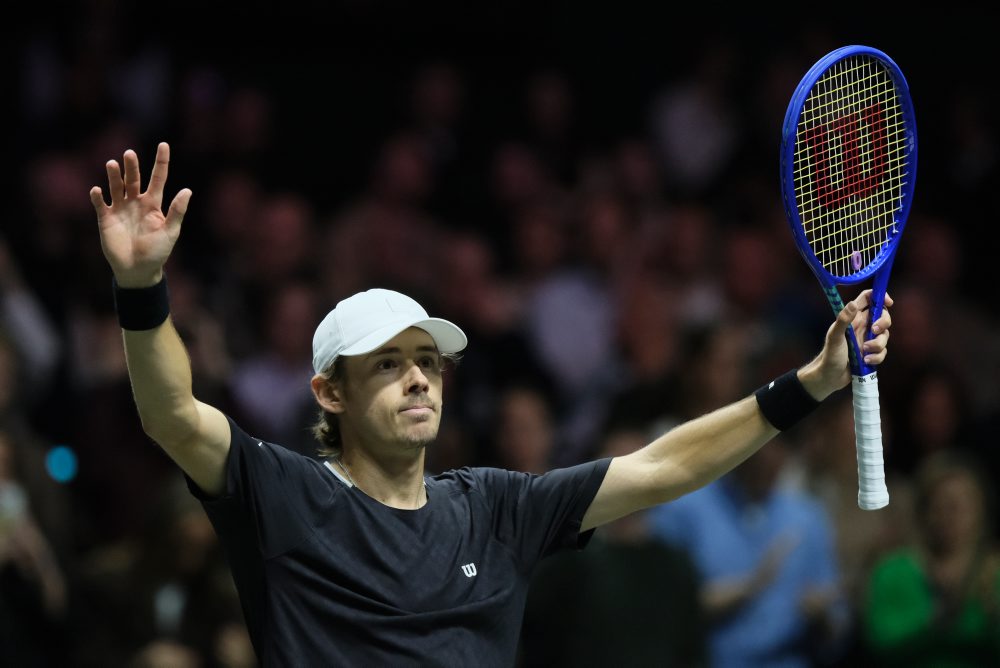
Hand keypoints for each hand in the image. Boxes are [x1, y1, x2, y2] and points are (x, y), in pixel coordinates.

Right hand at [89, 142, 190, 287]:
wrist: (138, 270)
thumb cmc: (157, 252)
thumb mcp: (170, 232)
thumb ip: (176, 211)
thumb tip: (188, 190)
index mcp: (154, 204)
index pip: (158, 178)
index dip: (161, 162)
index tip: (164, 145)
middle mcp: (136, 202)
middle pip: (134, 179)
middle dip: (131, 166)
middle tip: (129, 154)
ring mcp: (120, 209)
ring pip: (116, 187)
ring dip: (114, 176)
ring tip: (112, 164)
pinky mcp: (106, 219)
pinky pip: (100, 204)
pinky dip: (98, 196)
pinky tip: (97, 190)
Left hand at [799, 289, 892, 399]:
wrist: (830, 377)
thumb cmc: (829, 355)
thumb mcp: (835, 336)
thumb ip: (843, 320)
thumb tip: (853, 303)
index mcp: (853, 318)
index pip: (868, 299)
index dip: (880, 296)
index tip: (888, 302)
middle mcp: (862, 327)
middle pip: (883, 316)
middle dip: (883, 322)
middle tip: (874, 331)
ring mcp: (867, 340)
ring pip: (884, 335)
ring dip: (878, 344)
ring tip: (864, 352)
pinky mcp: (871, 353)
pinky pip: (883, 351)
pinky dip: (877, 357)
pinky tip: (865, 361)